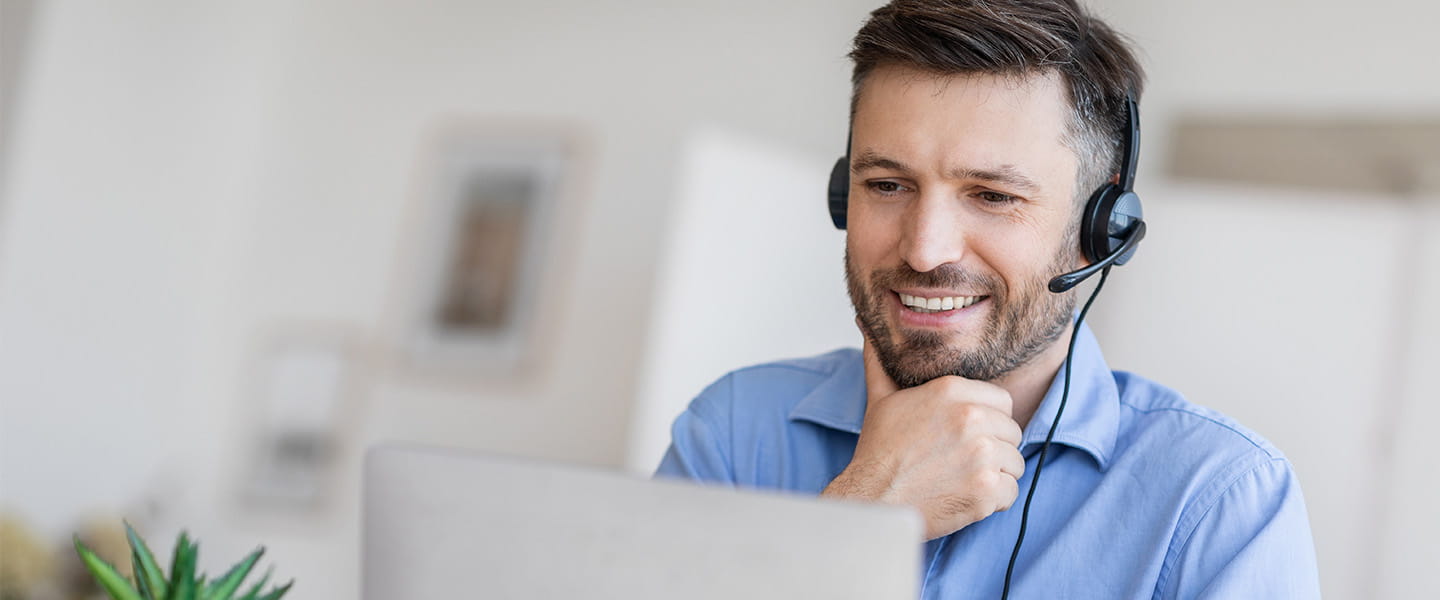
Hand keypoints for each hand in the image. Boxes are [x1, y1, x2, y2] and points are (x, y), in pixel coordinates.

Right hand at [821, 339, 1025, 539]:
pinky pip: (1011, 492)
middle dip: (993, 447)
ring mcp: (981, 454)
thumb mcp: (880, 398)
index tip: (967, 434)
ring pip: (1014, 462)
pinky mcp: (986, 490)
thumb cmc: (878, 452)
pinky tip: (965, 496)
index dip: (988, 419)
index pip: (1001, 400)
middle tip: (961, 460)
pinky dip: (993, 501)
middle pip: (1012, 431)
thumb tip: (865, 324)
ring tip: (962, 478)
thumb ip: (881, 360)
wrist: (872, 499)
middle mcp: (971, 418)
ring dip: (995, 474)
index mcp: (951, 390)